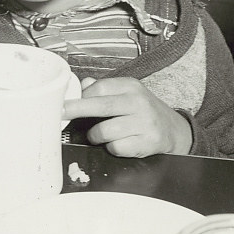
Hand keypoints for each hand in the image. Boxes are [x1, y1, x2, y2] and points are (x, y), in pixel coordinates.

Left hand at [63, 77, 192, 156]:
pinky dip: (112, 147)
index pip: (99, 88)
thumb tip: (81, 86)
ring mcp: (144, 123)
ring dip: (95, 135)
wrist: (173, 130)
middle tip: (61, 113)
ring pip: (105, 131)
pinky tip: (117, 142)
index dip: (81, 97)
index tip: (66, 102)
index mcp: (130, 86)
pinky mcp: (147, 142)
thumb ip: (103, 88)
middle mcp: (138, 103)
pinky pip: (117, 147)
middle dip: (76, 110)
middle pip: (100, 106)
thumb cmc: (143, 110)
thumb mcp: (127, 93)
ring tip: (98, 134)